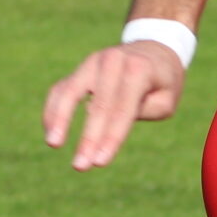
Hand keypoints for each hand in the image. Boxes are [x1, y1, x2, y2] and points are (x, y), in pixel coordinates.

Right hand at [43, 41, 184, 170]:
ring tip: (53, 143)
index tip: (100, 161)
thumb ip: (142, 111)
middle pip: (98, 105)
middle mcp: (113, 62)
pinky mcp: (80, 70)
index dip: (111, 137)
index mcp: (139, 69)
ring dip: (59, 119)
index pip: (123, 109)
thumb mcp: (165, 100)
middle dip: (89, 138)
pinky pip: (61, 89)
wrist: (153, 50)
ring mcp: (93, 63)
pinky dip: (53, 110)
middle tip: (80, 166)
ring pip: (70, 91)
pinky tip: (51, 133)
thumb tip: (106, 124)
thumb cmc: (162, 83)